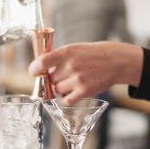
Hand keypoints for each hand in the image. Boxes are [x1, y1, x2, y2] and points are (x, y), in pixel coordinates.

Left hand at [29, 42, 143, 104]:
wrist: (115, 61)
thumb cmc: (92, 54)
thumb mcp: (74, 49)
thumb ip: (58, 57)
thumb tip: (39, 67)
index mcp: (66, 53)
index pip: (42, 62)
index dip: (34, 69)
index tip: (34, 72)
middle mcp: (71, 66)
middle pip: (49, 79)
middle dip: (51, 80)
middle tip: (60, 77)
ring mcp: (78, 79)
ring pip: (57, 90)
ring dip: (59, 88)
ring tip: (69, 82)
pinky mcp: (84, 91)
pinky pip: (66, 99)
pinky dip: (66, 97)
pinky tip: (71, 92)